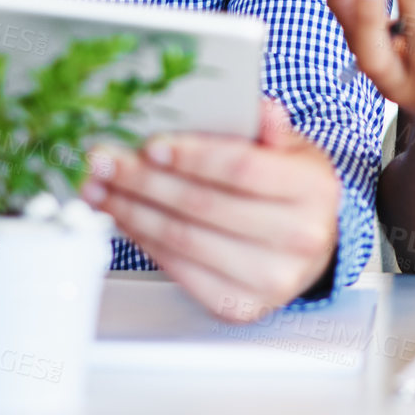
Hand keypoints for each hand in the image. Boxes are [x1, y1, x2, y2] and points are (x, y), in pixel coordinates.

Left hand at [79, 97, 340, 322]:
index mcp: (313, 190)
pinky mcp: (240, 306)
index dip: (192, 156)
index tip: (150, 144)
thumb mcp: (293, 149)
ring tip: (101, 188)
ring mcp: (269, 279)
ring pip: (183, 239)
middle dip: (144, 180)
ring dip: (132, 211)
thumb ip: (272, 129)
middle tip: (106, 161)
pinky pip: (178, 269)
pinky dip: (143, 240)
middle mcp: (298, 239)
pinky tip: (124, 218)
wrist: (311, 249)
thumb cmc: (293, 192)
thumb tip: (259, 107)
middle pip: (203, 205)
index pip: (242, 169)